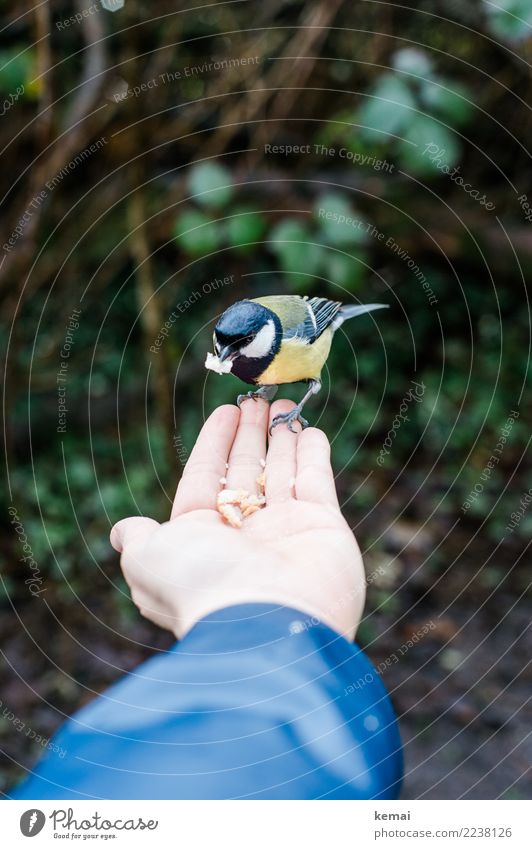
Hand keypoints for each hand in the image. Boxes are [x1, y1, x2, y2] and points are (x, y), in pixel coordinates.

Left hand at [110, 400, 364, 638]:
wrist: (267, 623)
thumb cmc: (202, 586)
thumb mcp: (150, 560)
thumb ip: (140, 539)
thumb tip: (123, 533)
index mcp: (204, 537)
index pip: (207, 478)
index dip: (214, 443)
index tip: (225, 412)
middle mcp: (245, 535)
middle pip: (246, 471)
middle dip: (249, 435)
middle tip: (256, 400)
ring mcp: (287, 531)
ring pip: (281, 473)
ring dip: (281, 437)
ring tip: (281, 404)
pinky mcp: (324, 528)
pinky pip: (316, 481)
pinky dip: (312, 454)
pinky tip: (308, 428)